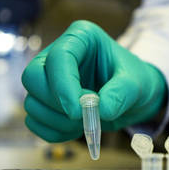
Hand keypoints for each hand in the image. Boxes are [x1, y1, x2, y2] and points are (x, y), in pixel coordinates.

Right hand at [21, 20, 166, 141]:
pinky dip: (54, 132)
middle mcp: (58, 55)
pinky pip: (35, 121)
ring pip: (31, 102)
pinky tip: (76, 130)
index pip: (58, 57)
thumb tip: (100, 110)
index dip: (63, 86)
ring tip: (87, 122)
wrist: (135, 97)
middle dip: (56, 103)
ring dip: (57, 121)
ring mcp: (49, 79)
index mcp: (80, 37)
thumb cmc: (136, 81)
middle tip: (83, 116)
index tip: (78, 111)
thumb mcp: (137, 84)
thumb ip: (121, 94)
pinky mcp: (47, 102)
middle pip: (32, 77)